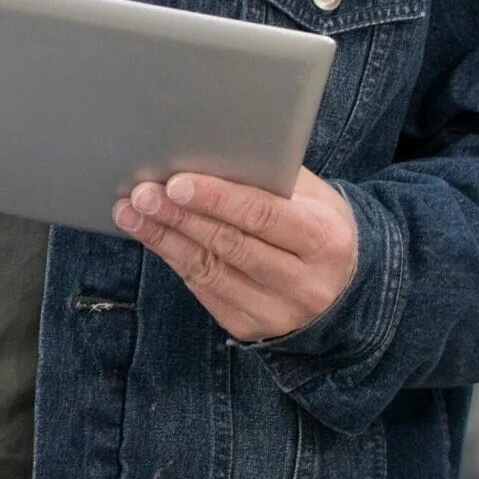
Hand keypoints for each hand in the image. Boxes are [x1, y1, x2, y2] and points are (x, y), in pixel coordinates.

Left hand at [113, 167, 357, 341]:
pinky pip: (203, 289)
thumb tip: (210, 152)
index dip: (216, 199)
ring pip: (209, 270)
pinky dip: (173, 258)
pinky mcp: (249, 327)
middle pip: (230, 245)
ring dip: (163, 238)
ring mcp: (276, 311)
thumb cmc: (319, 228)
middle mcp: (304, 283)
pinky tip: (151, 235)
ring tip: (131, 212)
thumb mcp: (313, 198)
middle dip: (179, 217)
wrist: (347, 291)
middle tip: (142, 193)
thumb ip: (269, 177)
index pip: (262, 216)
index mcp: (324, 240)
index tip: (176, 183)